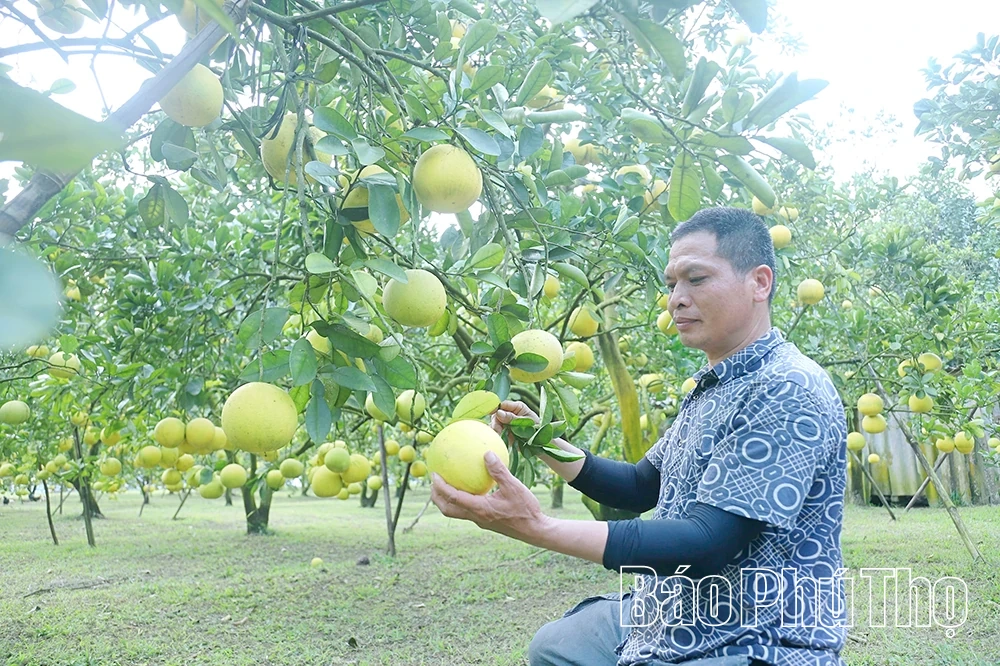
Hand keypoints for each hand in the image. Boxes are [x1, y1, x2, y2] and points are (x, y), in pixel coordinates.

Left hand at [430, 450, 548, 542]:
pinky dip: (462, 500)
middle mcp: (477, 517)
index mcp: (480, 509)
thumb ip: (499, 471)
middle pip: (448, 510)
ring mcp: (481, 521)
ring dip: (447, 500)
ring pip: (456, 512)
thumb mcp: (514, 487)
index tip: (433, 475)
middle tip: (433, 482)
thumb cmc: (526, 510)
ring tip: (446, 484)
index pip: (453, 498)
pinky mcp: (487, 521)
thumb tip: (486, 453)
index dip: (440, 487)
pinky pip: (468, 510)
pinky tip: (472, 487)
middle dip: (436, 497)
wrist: (536, 531)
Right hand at [490, 400, 539, 444]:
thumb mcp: (525, 422)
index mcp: (516, 407)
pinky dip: (496, 435)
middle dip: (495, 422)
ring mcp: (505, 424)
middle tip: (498, 430)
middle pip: (496, 414)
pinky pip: (495, 432)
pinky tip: (499, 438)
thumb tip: (498, 412)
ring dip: (495, 430)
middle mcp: (509, 414)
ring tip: (500, 435)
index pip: (503, 404)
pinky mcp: (503, 433)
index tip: (494, 414)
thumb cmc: (536, 429)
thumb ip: (512, 418)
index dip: (496, 408)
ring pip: (494, 424)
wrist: (540, 443)